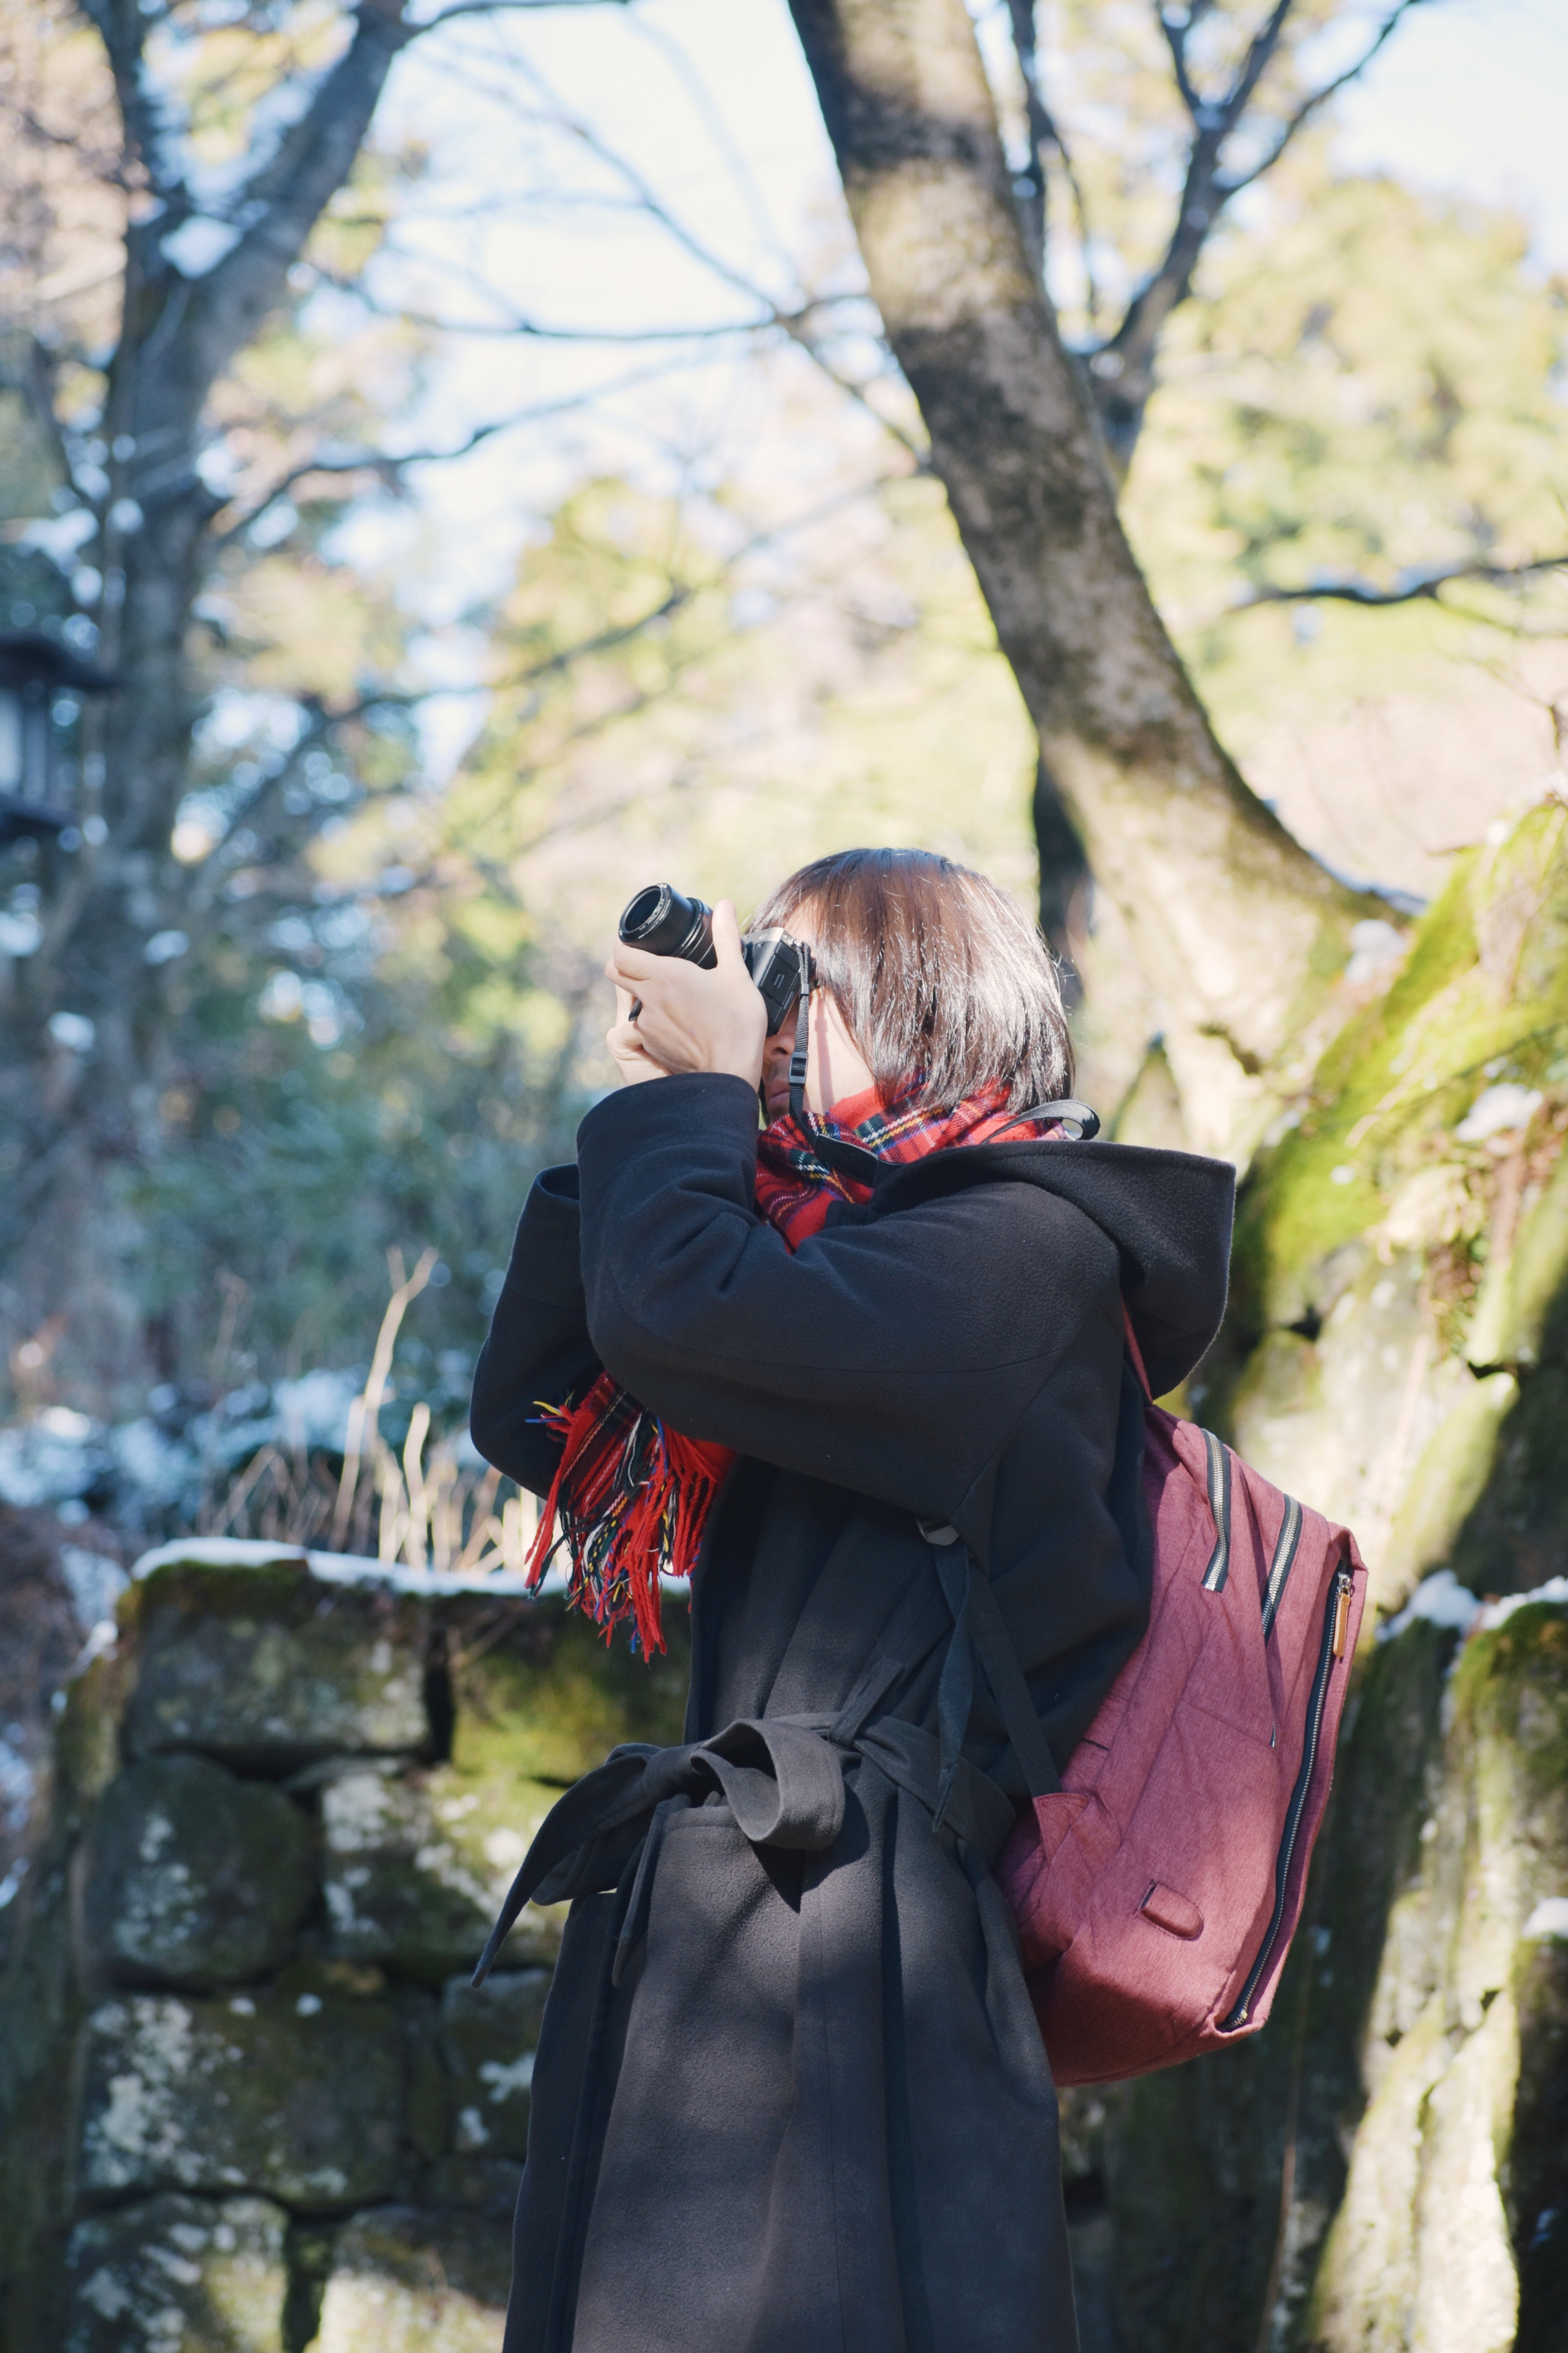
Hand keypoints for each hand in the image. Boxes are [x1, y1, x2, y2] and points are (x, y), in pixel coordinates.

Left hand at [604, 900, 766, 1088]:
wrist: (730, 1072)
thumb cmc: (736, 1024)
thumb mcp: (736, 974)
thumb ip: (726, 937)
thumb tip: (726, 906)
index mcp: (664, 976)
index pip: (620, 954)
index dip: (622, 945)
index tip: (633, 943)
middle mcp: (648, 999)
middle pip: (615, 974)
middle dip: (625, 965)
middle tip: (647, 964)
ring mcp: (646, 1024)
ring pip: (631, 1001)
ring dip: (644, 995)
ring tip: (673, 997)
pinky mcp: (650, 1044)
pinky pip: (643, 1025)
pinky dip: (654, 1020)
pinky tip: (679, 1022)